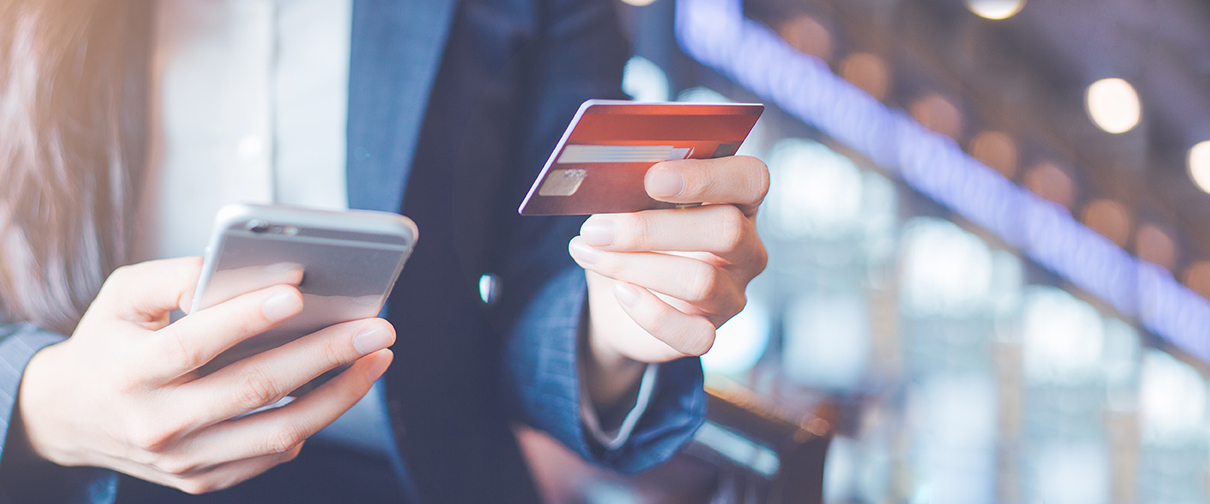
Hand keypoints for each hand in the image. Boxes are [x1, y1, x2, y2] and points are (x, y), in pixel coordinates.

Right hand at [17, 258, 393, 493]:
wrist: (69, 416)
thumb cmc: (109, 343)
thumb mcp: (121, 297)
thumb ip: (174, 277)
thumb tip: (234, 265)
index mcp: (130, 370)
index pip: (195, 343)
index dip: (247, 317)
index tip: (299, 291)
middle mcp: (156, 422)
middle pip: (254, 387)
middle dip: (325, 353)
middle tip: (377, 327)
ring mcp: (182, 459)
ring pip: (278, 431)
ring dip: (339, 394)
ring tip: (377, 357)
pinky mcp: (202, 479)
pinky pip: (272, 453)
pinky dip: (314, 420)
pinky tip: (342, 386)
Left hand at [569, 156, 768, 407]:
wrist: (615, 297)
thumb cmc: (633, 237)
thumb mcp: (633, 205)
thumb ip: (635, 189)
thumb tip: (611, 186)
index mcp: (736, 202)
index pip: (750, 180)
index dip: (708, 178)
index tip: (654, 179)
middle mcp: (745, 248)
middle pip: (726, 230)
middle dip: (653, 228)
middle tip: (597, 229)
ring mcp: (732, 294)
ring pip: (701, 281)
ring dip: (635, 266)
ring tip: (590, 255)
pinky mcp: (708, 331)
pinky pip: (691, 333)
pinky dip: (650, 313)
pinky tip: (621, 292)